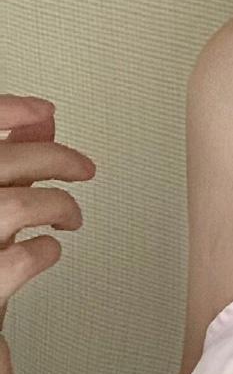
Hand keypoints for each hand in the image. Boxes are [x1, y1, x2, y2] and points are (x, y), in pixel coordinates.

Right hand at [0, 95, 95, 373]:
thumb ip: (12, 173)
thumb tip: (42, 122)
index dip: (5, 112)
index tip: (45, 111)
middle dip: (49, 158)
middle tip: (84, 167)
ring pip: (5, 206)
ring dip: (53, 204)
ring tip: (71, 217)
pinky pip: (12, 262)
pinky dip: (43, 250)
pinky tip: (51, 252)